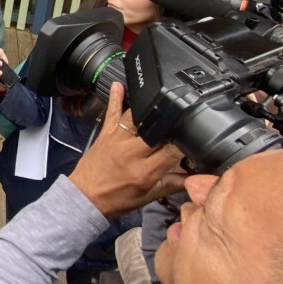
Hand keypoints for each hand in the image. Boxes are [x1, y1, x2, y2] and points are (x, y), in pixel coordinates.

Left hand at [69, 83, 186, 219]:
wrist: (85, 198)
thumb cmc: (116, 199)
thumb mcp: (149, 197)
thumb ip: (174, 184)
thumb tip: (197, 177)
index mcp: (145, 171)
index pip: (172, 151)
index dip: (187, 143)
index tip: (195, 139)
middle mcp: (131, 152)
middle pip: (158, 131)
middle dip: (172, 124)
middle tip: (183, 118)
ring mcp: (117, 140)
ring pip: (136, 117)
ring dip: (148, 107)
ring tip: (162, 95)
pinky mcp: (105, 133)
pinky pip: (111, 111)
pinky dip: (116, 97)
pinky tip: (120, 84)